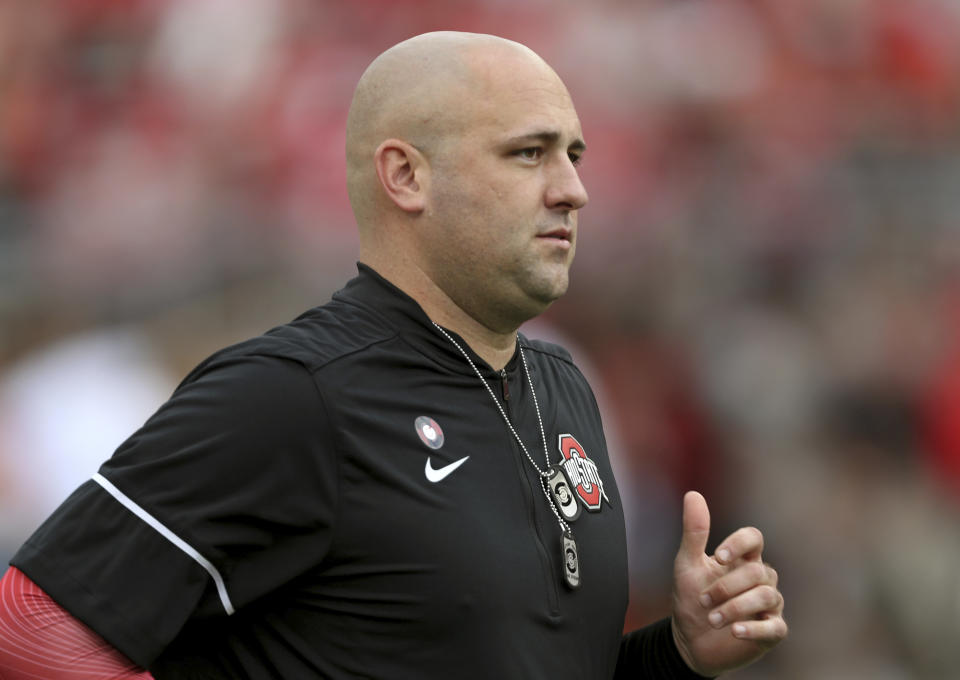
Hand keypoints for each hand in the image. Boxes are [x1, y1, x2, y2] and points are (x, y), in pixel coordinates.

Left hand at [671, 491, 786, 676]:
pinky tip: (734, 632)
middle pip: (758, 571)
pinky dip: (754, 629)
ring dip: (735, 607)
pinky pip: (776, 627)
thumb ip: (694, 532)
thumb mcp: (687, 564)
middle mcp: (760, 579)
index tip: (717, 556)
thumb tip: (693, 494)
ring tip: (713, 619)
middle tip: (704, 600)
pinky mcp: (772, 632)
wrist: (689, 641)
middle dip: (727, 586)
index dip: (739, 543)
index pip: (754, 538)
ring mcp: (769, 606)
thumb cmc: (690, 598)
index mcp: (742, 559)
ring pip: (767, 596)